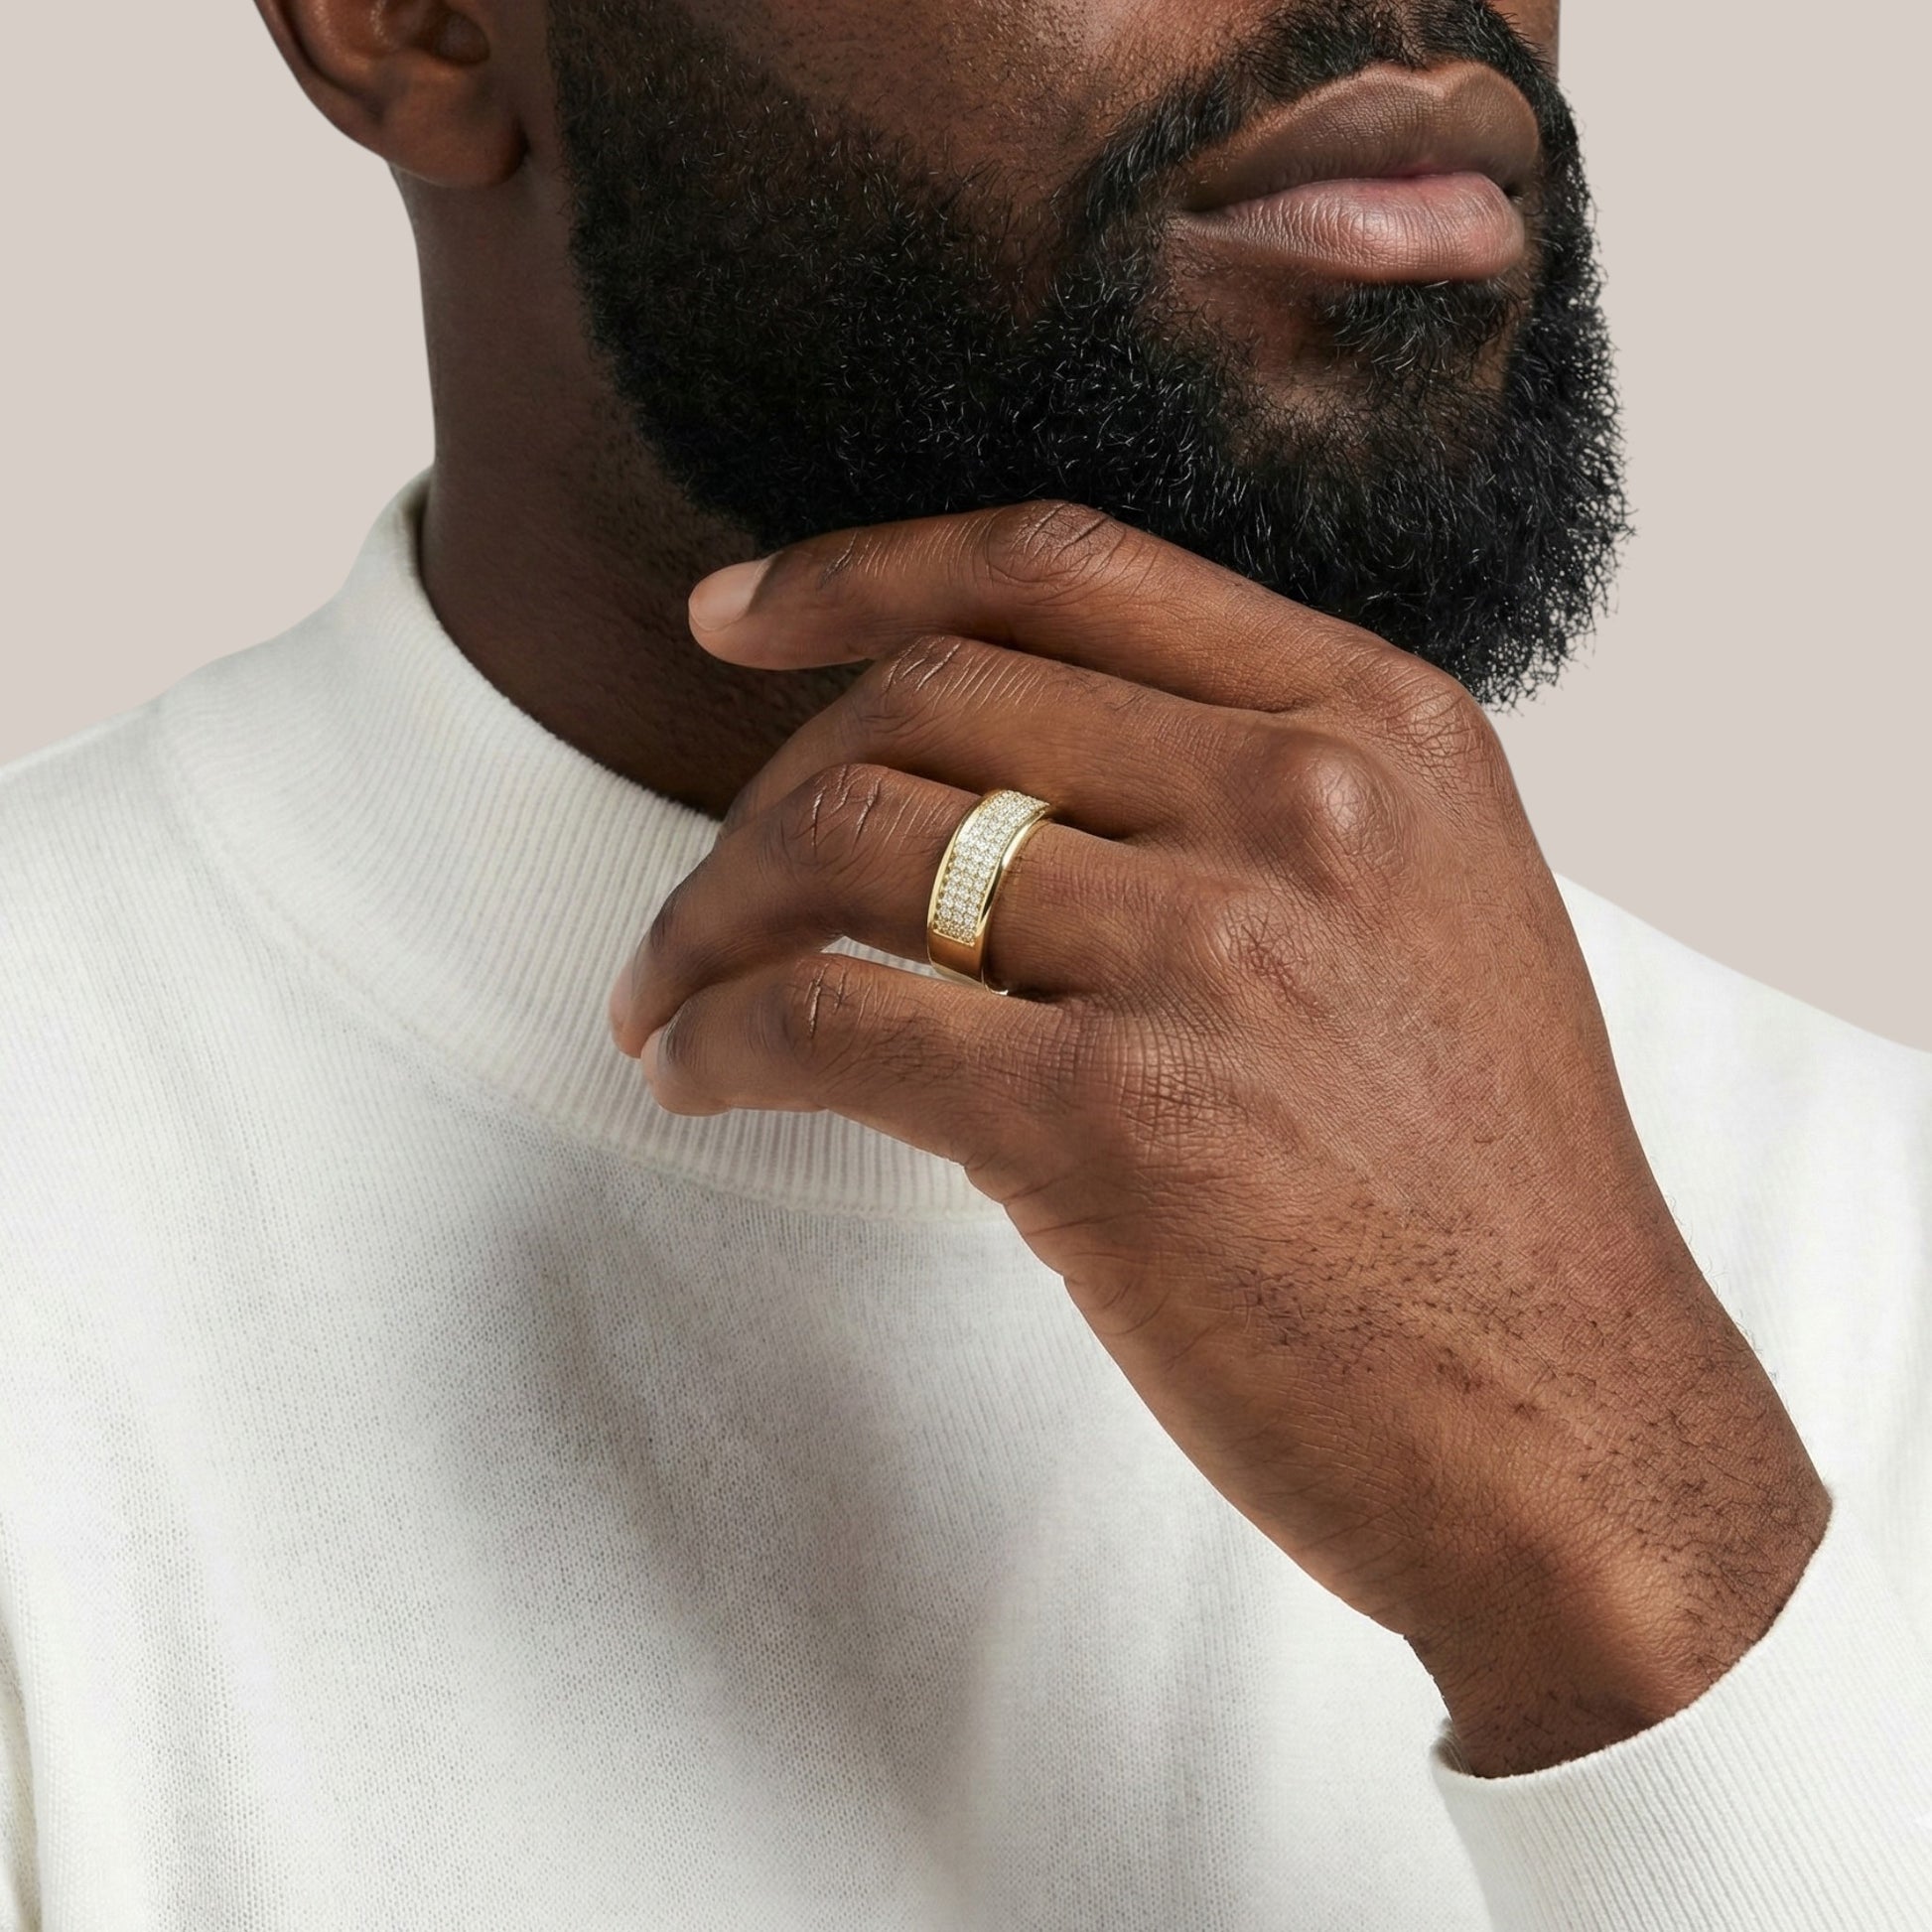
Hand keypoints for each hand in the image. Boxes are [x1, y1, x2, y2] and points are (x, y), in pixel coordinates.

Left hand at [608, 501, 1829, 1775]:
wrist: (1574, 1433)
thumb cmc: (1480, 1199)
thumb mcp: (1428, 919)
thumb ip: (1250, 810)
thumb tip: (984, 789)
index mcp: (1379, 727)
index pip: (1060, 565)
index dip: (861, 571)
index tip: (733, 616)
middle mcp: (1302, 804)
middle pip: (926, 697)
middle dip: (763, 790)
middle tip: (709, 896)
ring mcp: (1212, 952)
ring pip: (849, 840)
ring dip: (709, 918)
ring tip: (667, 998)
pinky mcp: (1115, 1121)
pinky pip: (827, 1015)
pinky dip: (718, 1033)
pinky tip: (694, 1074)